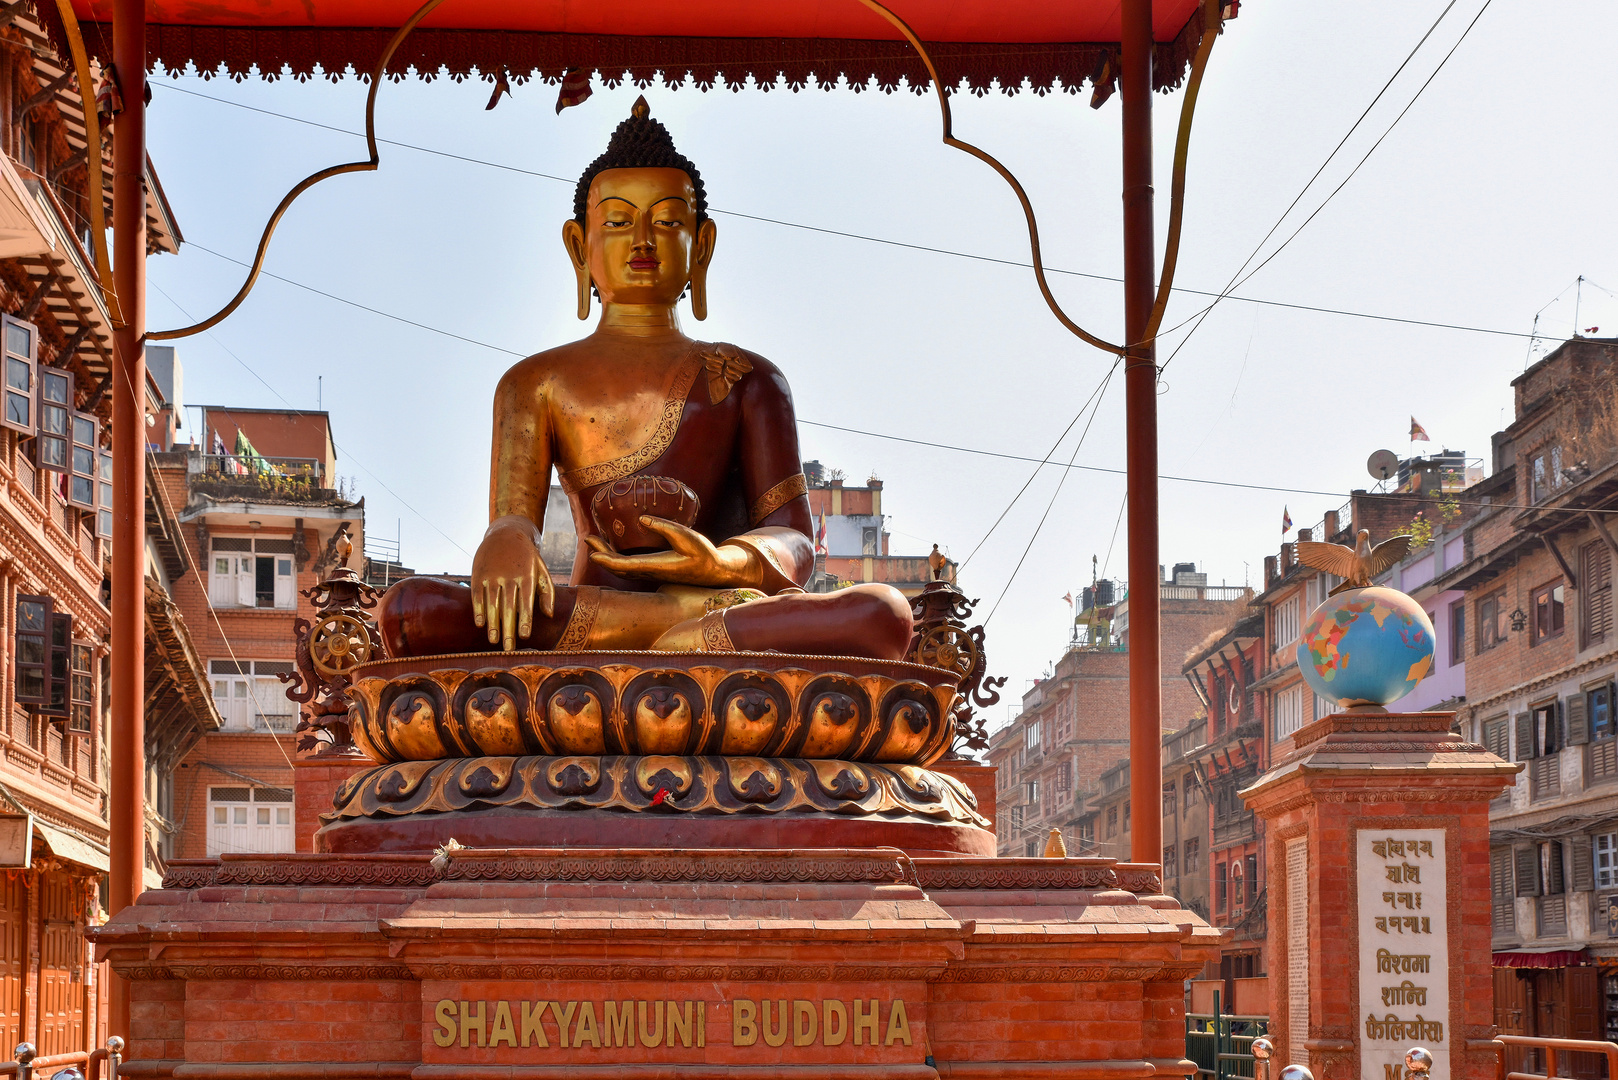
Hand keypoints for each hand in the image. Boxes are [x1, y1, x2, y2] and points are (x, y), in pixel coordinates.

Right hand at [470, 515, 553, 650]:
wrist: (506, 533)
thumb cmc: (527, 558)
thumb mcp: (541, 570)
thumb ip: (547, 592)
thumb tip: (549, 615)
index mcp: (527, 576)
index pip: (526, 602)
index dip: (525, 620)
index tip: (524, 636)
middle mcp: (509, 575)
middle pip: (509, 607)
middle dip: (508, 629)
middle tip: (508, 648)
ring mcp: (492, 574)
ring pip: (492, 603)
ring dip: (492, 624)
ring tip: (494, 640)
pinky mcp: (478, 573)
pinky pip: (477, 594)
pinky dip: (478, 610)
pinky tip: (480, 624)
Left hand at [586, 516, 758, 587]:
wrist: (713, 571)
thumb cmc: (702, 553)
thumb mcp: (687, 536)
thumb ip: (665, 527)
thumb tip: (642, 518)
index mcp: (656, 566)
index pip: (625, 566)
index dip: (607, 560)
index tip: (592, 553)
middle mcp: (650, 572)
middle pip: (618, 569)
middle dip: (601, 554)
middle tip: (588, 538)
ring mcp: (650, 573)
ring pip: (621, 569)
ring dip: (606, 555)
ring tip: (594, 540)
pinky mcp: (653, 570)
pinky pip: (628, 566)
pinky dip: (615, 557)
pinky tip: (613, 545)